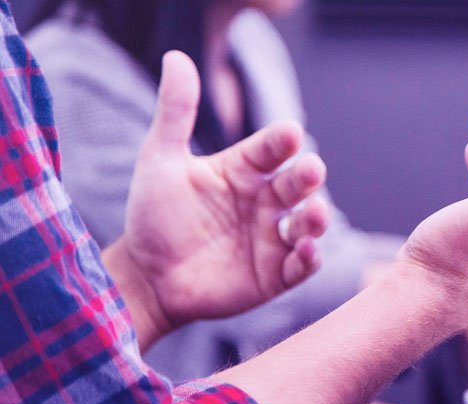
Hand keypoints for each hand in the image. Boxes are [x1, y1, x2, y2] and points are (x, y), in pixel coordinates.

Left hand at [109, 51, 328, 347]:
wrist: (145, 276)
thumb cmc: (154, 216)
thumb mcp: (160, 160)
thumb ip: (176, 113)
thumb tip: (176, 57)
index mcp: (244, 171)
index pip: (271, 149)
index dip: (281, 141)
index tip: (289, 133)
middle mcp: (265, 201)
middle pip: (297, 184)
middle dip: (308, 176)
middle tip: (311, 170)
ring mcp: (272, 238)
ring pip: (308, 223)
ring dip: (317, 218)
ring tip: (314, 213)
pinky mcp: (275, 275)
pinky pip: (301, 265)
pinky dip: (309, 258)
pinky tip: (306, 250)